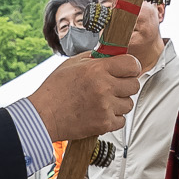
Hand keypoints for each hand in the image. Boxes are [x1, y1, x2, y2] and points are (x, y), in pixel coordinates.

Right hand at [26, 52, 140, 140]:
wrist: (43, 115)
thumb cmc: (54, 90)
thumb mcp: (72, 64)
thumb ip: (94, 58)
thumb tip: (110, 55)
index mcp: (97, 69)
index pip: (131, 64)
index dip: (131, 67)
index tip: (127, 70)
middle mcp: (104, 87)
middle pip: (134, 84)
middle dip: (126, 85)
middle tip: (114, 87)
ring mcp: (105, 107)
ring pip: (129, 104)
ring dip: (119, 103)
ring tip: (104, 102)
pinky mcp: (104, 124)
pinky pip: (122, 120)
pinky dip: (114, 118)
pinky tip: (101, 113)